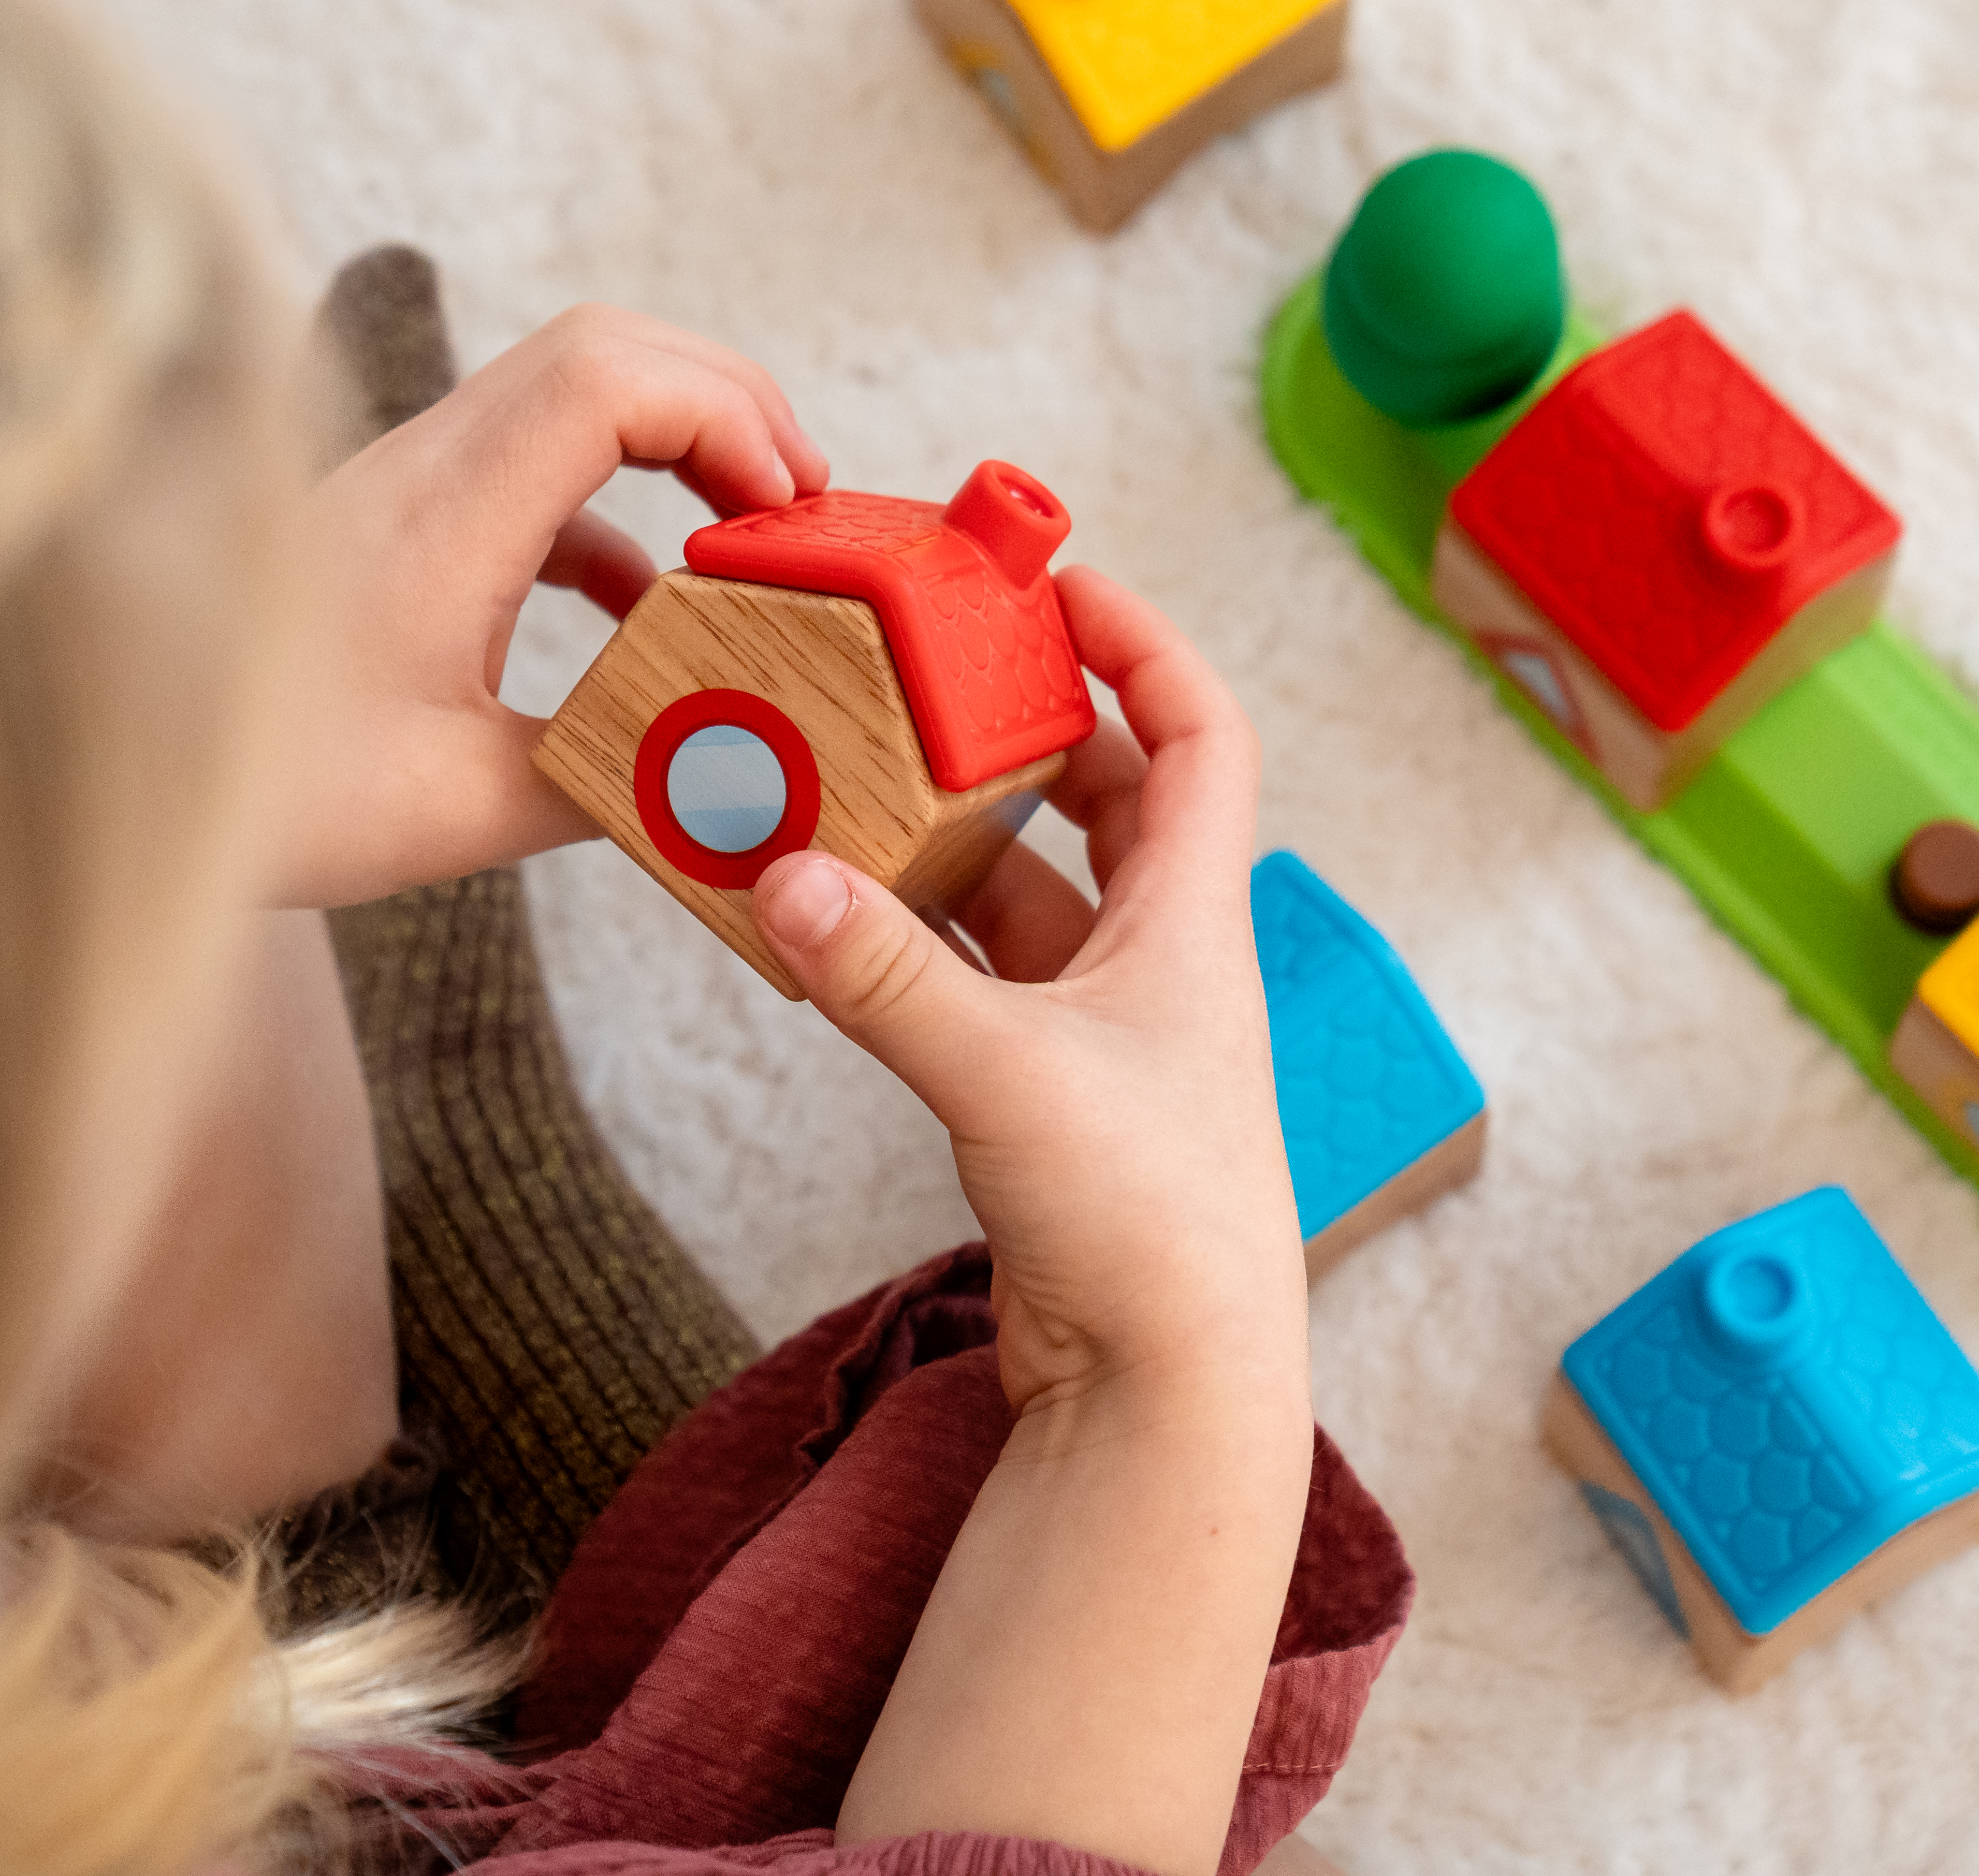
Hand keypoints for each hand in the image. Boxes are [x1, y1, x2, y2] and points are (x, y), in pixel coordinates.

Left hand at [275, 305, 828, 908]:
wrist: (111, 768)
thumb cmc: (261, 794)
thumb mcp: (455, 811)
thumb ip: (601, 783)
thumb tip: (718, 779)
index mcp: (443, 517)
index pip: (611, 380)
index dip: (726, 416)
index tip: (782, 509)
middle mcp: (423, 472)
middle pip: (605, 349)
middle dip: (726, 402)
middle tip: (798, 500)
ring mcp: (407, 490)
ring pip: (570, 396)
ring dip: (674, 443)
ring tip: (746, 535)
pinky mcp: (398, 528)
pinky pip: (532, 472)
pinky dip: (613, 511)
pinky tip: (647, 605)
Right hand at [748, 566, 1304, 1416]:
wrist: (1171, 1392)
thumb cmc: (1146, 1226)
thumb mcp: (1006, 1075)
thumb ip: (886, 977)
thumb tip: (780, 876)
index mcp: (1192, 921)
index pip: (1198, 732)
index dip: (1141, 644)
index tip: (1058, 586)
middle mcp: (1161, 962)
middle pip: (1107, 799)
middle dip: (1018, 734)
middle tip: (922, 680)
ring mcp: (1110, 1033)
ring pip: (1030, 894)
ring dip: (949, 842)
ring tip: (852, 787)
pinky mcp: (1054, 1099)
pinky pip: (981, 981)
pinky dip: (915, 943)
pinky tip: (835, 922)